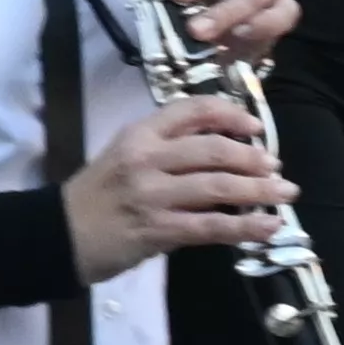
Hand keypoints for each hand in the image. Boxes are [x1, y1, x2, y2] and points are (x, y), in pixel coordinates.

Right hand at [63, 101, 295, 281]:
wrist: (59, 234)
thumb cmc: (97, 196)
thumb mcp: (124, 156)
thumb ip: (167, 150)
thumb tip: (223, 154)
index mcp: (139, 134)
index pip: (192, 110)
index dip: (231, 115)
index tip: (256, 127)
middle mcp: (147, 159)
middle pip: (213, 150)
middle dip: (253, 158)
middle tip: (276, 168)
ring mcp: (152, 195)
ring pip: (218, 187)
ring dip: (259, 191)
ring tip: (284, 195)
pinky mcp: (158, 230)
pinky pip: (212, 227)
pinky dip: (246, 227)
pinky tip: (269, 227)